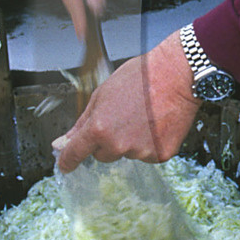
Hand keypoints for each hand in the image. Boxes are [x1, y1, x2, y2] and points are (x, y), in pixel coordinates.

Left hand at [53, 35, 195, 171]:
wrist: (177, 75)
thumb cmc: (141, 77)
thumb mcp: (102, 93)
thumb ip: (82, 122)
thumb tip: (62, 143)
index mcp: (99, 128)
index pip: (75, 153)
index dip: (67, 160)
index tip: (65, 165)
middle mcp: (118, 145)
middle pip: (102, 155)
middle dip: (107, 141)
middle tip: (122, 118)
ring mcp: (140, 152)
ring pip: (126, 154)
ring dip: (131, 141)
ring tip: (144, 116)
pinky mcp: (160, 155)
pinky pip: (147, 155)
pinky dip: (150, 143)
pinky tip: (157, 124)